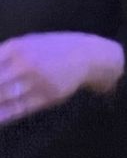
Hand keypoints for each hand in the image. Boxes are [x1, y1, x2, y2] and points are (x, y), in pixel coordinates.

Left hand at [0, 32, 123, 127]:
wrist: (87, 55)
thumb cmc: (53, 47)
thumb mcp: (28, 42)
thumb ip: (4, 54)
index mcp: (17, 47)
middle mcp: (26, 64)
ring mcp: (37, 82)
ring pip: (4, 97)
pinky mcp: (47, 97)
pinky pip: (20, 108)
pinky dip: (3, 115)